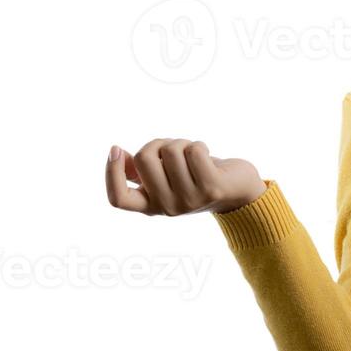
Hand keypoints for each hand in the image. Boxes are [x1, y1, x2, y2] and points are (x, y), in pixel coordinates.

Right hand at [105, 139, 266, 215]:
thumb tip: (117, 154)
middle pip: (144, 158)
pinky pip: (193, 150)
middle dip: (158, 143)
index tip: (116, 149)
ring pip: (171, 149)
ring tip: (193, 155)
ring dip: (182, 143)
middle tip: (174, 149)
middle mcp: (167, 208)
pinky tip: (207, 156)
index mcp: (150, 206)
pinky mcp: (211, 188)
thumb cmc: (196, 177)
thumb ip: (140, 170)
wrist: (238, 190)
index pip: (118, 199)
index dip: (112, 172)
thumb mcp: (165, 176)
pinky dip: (199, 145)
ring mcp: (189, 200)